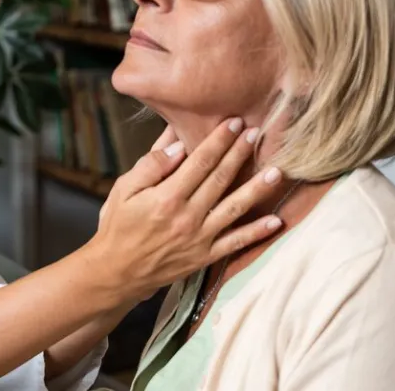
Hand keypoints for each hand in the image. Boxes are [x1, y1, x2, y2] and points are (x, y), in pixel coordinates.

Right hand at [85, 117, 285, 301]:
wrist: (117, 272)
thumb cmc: (118, 226)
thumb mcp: (123, 190)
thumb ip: (150, 166)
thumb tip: (177, 144)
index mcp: (166, 197)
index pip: (199, 161)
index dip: (219, 140)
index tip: (234, 122)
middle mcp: (187, 216)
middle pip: (220, 179)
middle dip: (240, 153)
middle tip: (257, 133)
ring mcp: (199, 238)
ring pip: (234, 208)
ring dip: (257, 189)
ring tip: (277, 171)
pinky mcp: (205, 256)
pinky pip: (235, 243)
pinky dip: (256, 232)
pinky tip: (276, 220)